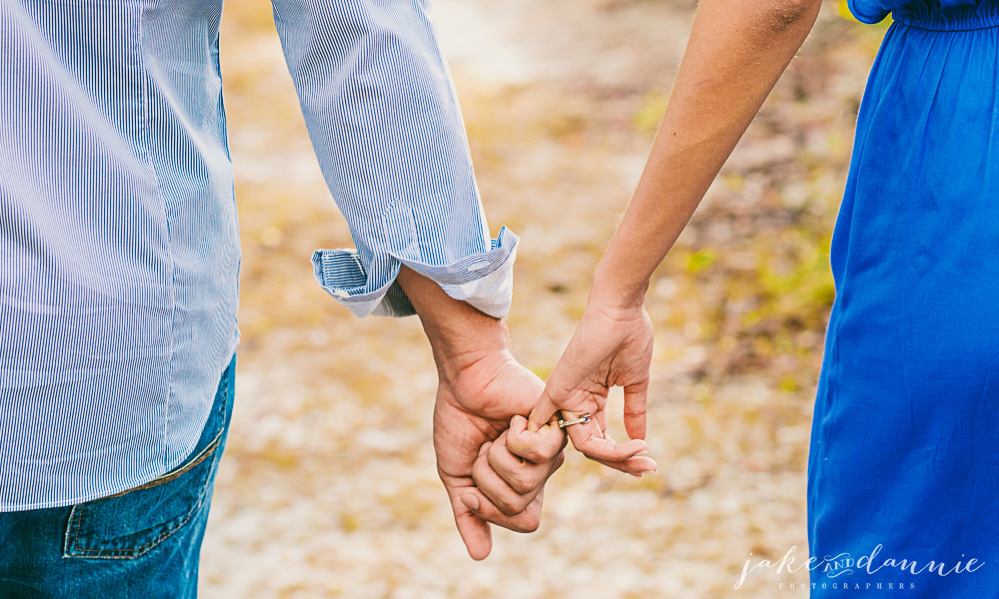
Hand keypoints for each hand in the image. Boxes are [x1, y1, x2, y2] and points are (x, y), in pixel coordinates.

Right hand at [434, 349, 565, 559]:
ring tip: (498, 432)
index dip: (492, 510)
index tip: (471, 488)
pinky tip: (513, 419)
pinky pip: (536, 454)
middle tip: (484, 449)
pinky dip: (512, 437)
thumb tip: (480, 557)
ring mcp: (551, 451)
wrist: (464, 382)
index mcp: (521, 484)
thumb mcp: (456, 477)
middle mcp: (541, 471)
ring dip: (497, 456)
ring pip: (527, 481)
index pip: (525, 522)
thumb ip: (468, 515)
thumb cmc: (460, 422)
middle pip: (521, 506)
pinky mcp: (557, 428)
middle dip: (488, 479)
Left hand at [528, 302, 657, 475]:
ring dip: (614, 455)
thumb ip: (634, 412)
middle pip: (593, 448)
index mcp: (592, 399)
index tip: (648, 465)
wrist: (621, 311)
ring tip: (640, 455)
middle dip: (623, 461)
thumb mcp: (634, 383)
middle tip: (647, 468)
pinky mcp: (558, 388)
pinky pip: (549, 423)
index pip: (601, 441)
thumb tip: (641, 440)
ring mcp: (566, 397)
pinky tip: (593, 455)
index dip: (623, 457)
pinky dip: (558, 441)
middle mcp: (576, 402)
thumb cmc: (629, 337)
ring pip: (583, 444)